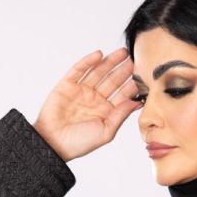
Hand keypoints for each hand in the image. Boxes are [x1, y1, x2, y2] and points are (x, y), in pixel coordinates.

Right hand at [32, 47, 142, 161]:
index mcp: (106, 112)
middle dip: (124, 70)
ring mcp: (81, 91)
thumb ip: (120, 115)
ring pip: (98, 72)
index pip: (122, 95)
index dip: (132, 85)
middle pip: (112, 81)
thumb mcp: (106, 131)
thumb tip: (136, 102)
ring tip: (123, 53)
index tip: (144, 76)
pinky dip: (88, 61)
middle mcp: (95, 99)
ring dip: (110, 62)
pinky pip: (79, 70)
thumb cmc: (79, 143)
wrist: (53, 143)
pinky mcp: (67, 85)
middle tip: (136, 59)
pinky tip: (100, 55)